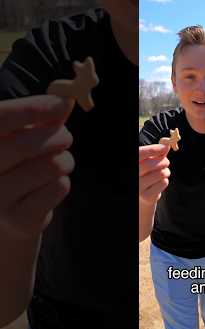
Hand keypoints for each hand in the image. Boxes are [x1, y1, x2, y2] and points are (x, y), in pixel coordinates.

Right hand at [0, 95, 74, 240]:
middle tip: (66, 136)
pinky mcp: (20, 221)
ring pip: (50, 166)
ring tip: (58, 162)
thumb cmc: (13, 167)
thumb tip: (66, 98)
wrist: (6, 218)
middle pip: (27, 144)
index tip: (61, 102)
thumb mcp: (19, 138)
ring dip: (65, 160)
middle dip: (58, 136)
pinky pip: (58, 188)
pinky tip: (50, 184)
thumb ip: (40, 119)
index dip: (32, 109)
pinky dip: (63, 181)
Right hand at [139, 144, 170, 204]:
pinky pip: (163, 183)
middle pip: (150, 164)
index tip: (164, 147)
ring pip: (160, 174)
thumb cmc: (146, 174)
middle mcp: (133, 175)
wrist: (142, 195)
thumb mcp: (149, 161)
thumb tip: (166, 144)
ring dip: (166, 172)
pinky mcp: (146, 196)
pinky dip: (165, 181)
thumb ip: (157, 153)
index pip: (140, 154)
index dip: (152, 149)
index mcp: (132, 164)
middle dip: (163, 161)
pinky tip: (159, 182)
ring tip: (163, 173)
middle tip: (166, 162)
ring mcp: (138, 187)